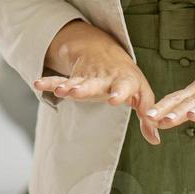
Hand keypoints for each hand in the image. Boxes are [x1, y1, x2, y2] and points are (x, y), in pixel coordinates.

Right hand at [33, 20, 162, 143]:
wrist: (108, 53)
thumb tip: (155, 140)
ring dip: (66, 87)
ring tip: (59, 91)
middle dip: (85, 89)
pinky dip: (49, 83)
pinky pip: (59, 80)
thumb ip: (147, 118)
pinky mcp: (74, 79)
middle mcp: (104, 79)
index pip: (123, 88)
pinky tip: (38, 84)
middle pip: (94, 84)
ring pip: (75, 82)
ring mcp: (87, 78)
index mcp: (124, 82)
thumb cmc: (128, 80)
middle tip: (76, 93)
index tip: (113, 100)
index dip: (118, 93)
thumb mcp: (142, 95)